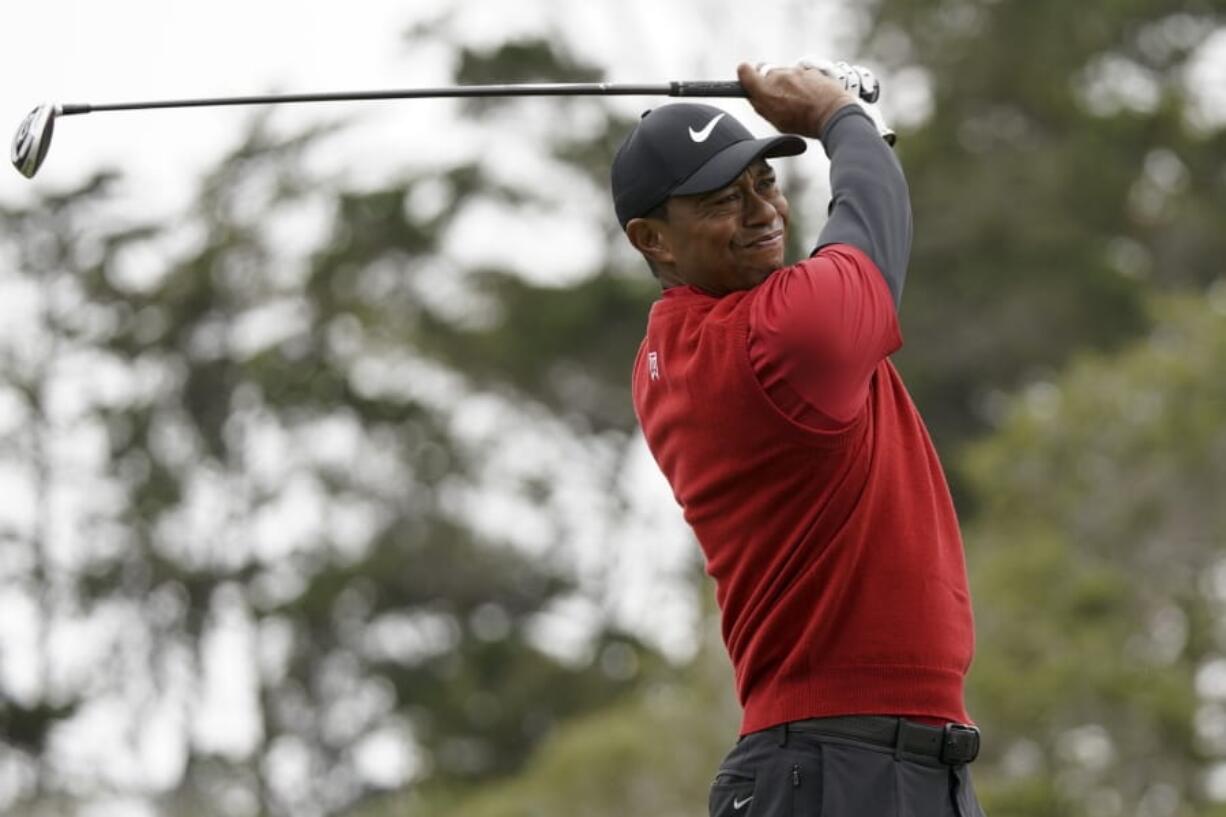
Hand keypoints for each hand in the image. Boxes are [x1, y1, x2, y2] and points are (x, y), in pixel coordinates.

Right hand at [736, 62, 857, 137]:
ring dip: (787, 83)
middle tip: (778, 98)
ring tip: (798, 100)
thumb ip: (761, 105)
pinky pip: (800, 74)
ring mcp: (795, 71)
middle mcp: (778, 76)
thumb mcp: (776, 120)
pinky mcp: (809, 70)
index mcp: (765, 89)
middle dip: (770, 82)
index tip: (746, 77)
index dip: (745, 74)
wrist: (832, 113)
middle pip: (766, 73)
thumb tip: (752, 95)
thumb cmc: (804, 122)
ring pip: (784, 73)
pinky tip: (809, 96)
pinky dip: (802, 83)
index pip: (745, 71)